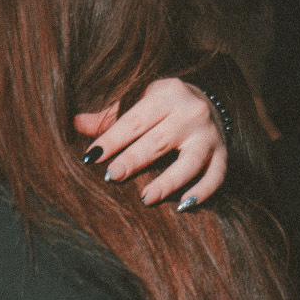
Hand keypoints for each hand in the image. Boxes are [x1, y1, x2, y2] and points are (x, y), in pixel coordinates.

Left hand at [74, 78, 226, 207]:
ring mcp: (209, 135)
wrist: (209, 101)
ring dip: (168, 181)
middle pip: (160, 140)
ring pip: (190, 161)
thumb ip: (109, 115)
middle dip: (135, 159)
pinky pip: (216, 176)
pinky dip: (202, 192)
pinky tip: (183, 205)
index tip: (92, 157)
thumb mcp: (139, 101)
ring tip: (146, 199)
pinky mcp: (222, 154)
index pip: (136, 119)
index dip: (113, 138)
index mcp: (167, 93)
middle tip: (112, 176)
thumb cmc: (163, 106)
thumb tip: (76, 123)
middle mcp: (192, 112)